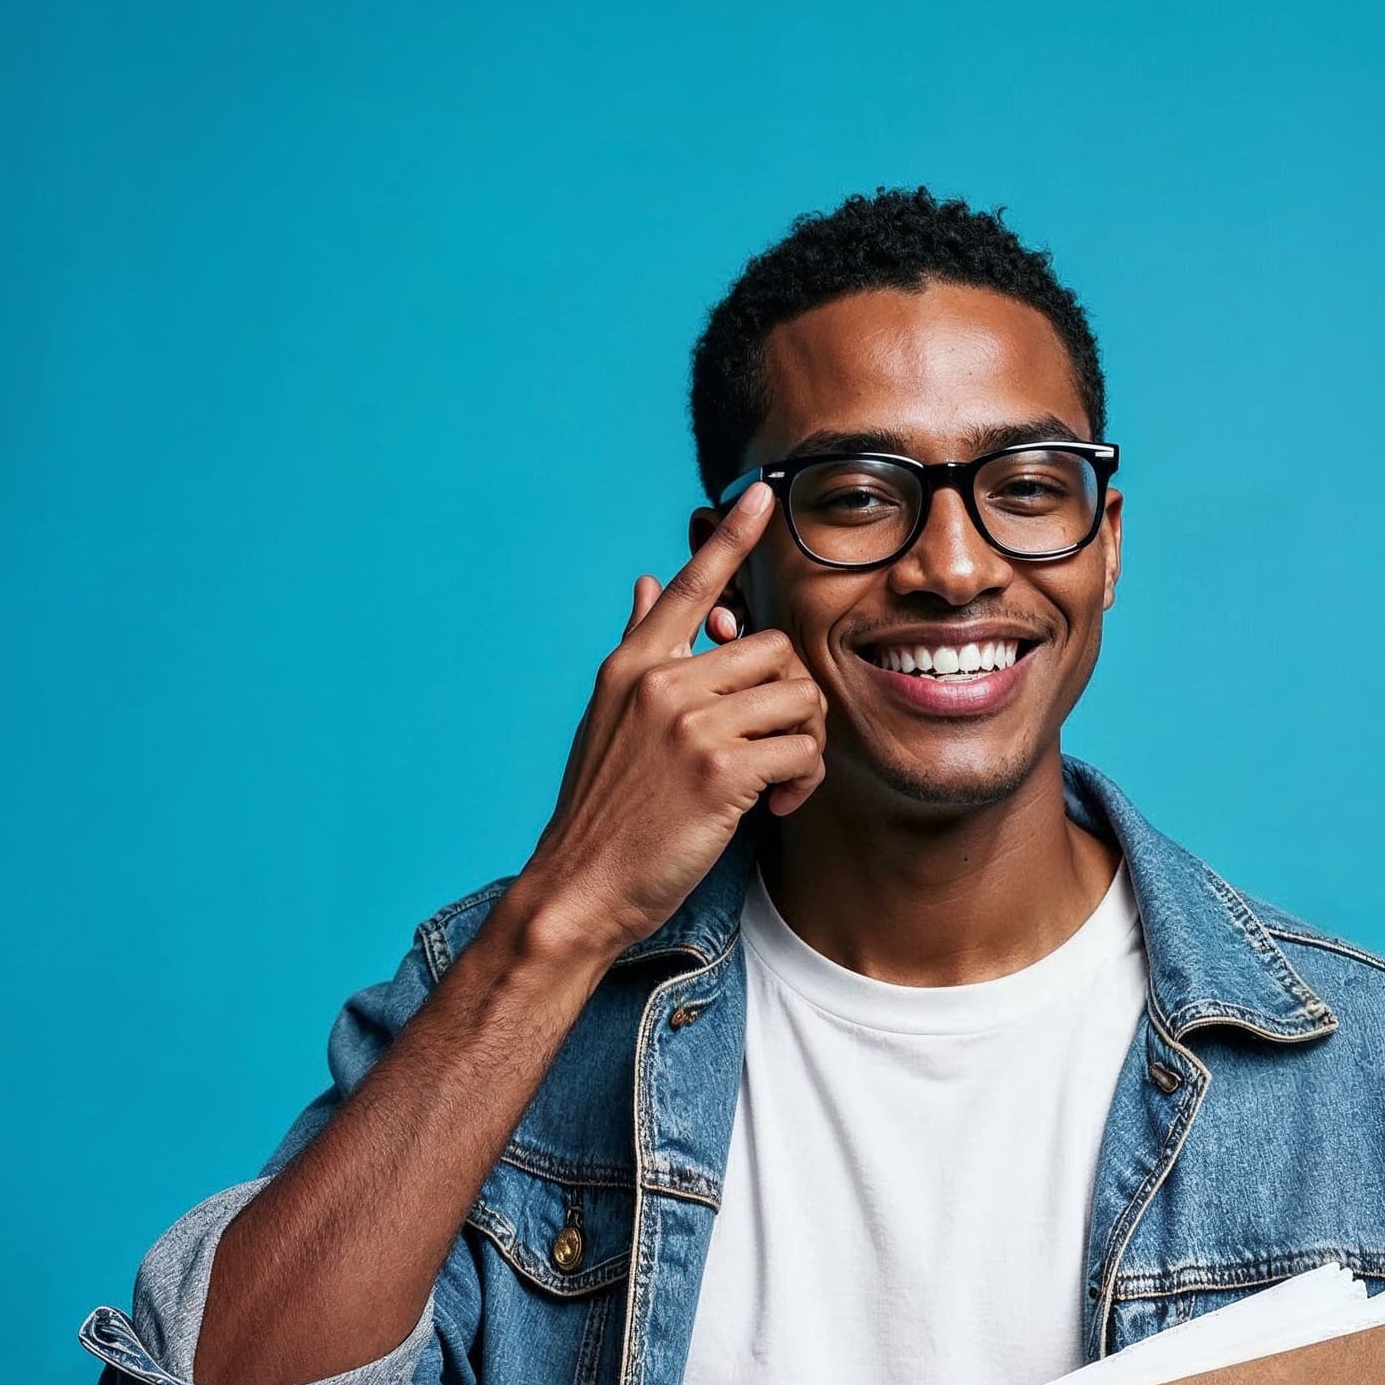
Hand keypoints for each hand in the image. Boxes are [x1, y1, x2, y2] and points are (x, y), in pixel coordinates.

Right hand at [507, 482, 825, 967]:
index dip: (731, 539)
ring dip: (806, 744)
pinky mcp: (719, 770)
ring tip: (777, 784)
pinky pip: (801, 751)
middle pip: (776, 651)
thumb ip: (637, 650)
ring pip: (797, 698)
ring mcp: (689, 724)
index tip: (765, 496)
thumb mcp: (606, 722)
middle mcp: (660, 682)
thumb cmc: (601, 816)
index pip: (689, 587)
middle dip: (795, 702)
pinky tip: (777, 807)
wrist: (578, 888)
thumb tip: (642, 582)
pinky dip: (804, 783)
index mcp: (632, 667)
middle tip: (782, 751)